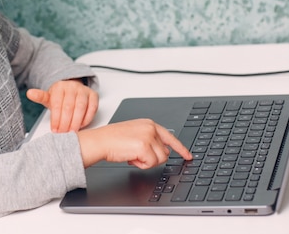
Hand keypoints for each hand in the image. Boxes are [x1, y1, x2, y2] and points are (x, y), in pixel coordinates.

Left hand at [26, 79, 98, 132]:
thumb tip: (30, 93)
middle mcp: (72, 87)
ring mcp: (84, 91)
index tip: (54, 130)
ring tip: (71, 132)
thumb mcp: (49, 97)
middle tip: (63, 133)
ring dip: (76, 122)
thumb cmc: (60, 97)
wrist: (71, 89)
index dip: (56, 119)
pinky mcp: (93, 95)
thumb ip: (40, 97)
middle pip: (69, 107)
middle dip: (65, 123)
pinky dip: (87, 119)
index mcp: (60, 87)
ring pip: (81, 107)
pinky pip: (92, 108)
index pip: (57, 104)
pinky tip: (81, 125)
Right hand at [77, 119, 191, 168]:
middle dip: (152, 158)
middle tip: (136, 155)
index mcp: (149, 123)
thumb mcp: (135, 134)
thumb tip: (163, 151)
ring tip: (132, 155)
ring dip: (146, 162)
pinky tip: (130, 158)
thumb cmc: (113, 140)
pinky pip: (151, 164)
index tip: (188, 156)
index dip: (181, 148)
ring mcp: (148, 137)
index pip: (170, 137)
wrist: (100, 141)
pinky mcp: (145, 147)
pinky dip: (141, 165)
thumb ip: (150, 139)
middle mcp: (151, 128)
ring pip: (160, 159)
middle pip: (164, 152)